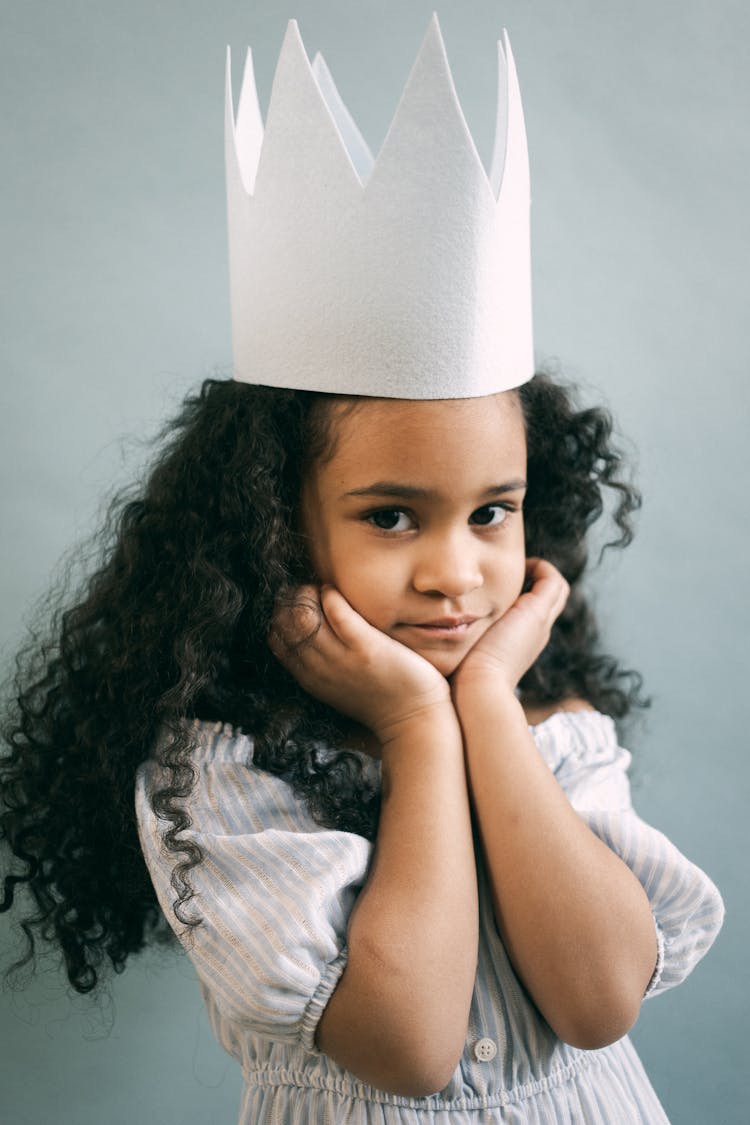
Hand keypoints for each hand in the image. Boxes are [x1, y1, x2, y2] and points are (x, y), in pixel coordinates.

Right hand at [268, 584, 451, 744]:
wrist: (413, 719)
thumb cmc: (381, 697)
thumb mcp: (338, 685)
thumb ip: (320, 663)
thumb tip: (308, 628)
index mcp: (310, 678)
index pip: (275, 639)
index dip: (280, 614)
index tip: (296, 602)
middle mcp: (320, 669)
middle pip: (286, 624)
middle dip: (292, 599)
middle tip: (308, 589)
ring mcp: (341, 659)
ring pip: (304, 615)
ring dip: (308, 593)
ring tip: (321, 589)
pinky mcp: (365, 648)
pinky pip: (337, 612)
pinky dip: (331, 595)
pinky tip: (336, 592)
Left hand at [451, 558, 569, 693]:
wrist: (480, 691)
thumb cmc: (462, 681)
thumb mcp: (459, 656)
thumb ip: (452, 642)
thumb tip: (420, 636)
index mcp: (521, 644)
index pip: (532, 613)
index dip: (522, 594)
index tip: (497, 582)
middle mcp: (536, 633)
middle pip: (549, 600)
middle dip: (533, 580)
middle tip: (509, 565)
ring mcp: (540, 623)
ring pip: (555, 589)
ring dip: (539, 571)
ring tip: (516, 560)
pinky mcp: (537, 612)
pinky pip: (552, 580)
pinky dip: (541, 566)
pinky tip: (518, 561)